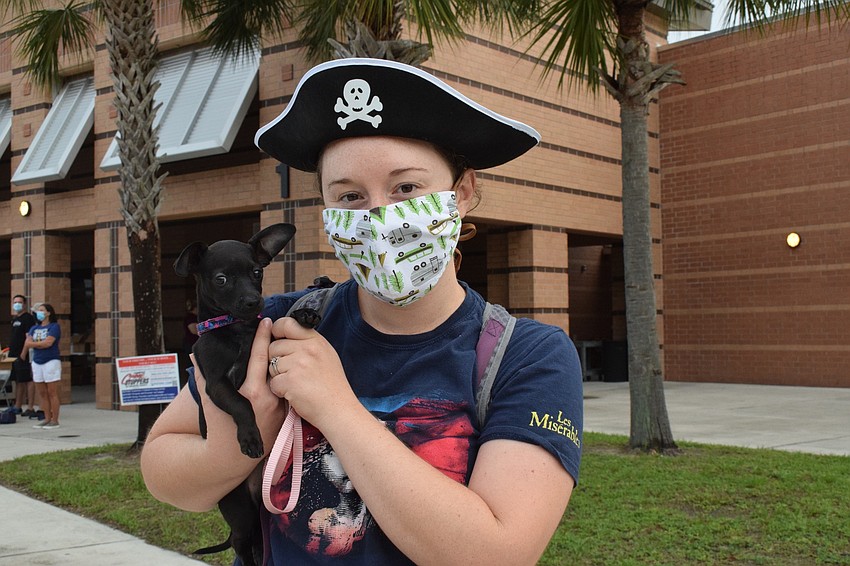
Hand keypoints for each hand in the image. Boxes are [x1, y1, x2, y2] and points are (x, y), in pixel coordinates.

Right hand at [192, 318, 286, 455]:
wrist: (233, 457)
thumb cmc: (218, 428)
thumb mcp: (210, 401)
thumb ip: (203, 377)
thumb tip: (195, 355)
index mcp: (252, 392)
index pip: (259, 357)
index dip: (262, 337)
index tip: (266, 321)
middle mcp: (270, 398)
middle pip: (276, 363)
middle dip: (276, 344)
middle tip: (277, 326)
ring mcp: (281, 406)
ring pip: (283, 376)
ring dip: (282, 361)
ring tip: (280, 343)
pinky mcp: (287, 413)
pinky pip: (286, 388)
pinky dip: (284, 376)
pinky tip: (283, 366)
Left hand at [267, 316, 357, 428]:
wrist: (338, 409)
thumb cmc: (332, 386)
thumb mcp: (326, 355)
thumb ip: (308, 343)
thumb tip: (285, 334)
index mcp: (316, 340)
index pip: (287, 324)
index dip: (277, 331)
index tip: (277, 338)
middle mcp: (307, 349)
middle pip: (274, 346)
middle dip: (277, 360)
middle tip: (293, 372)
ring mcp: (299, 364)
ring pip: (271, 365)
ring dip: (278, 376)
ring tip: (296, 384)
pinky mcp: (290, 381)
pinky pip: (273, 382)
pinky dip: (280, 391)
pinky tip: (294, 393)